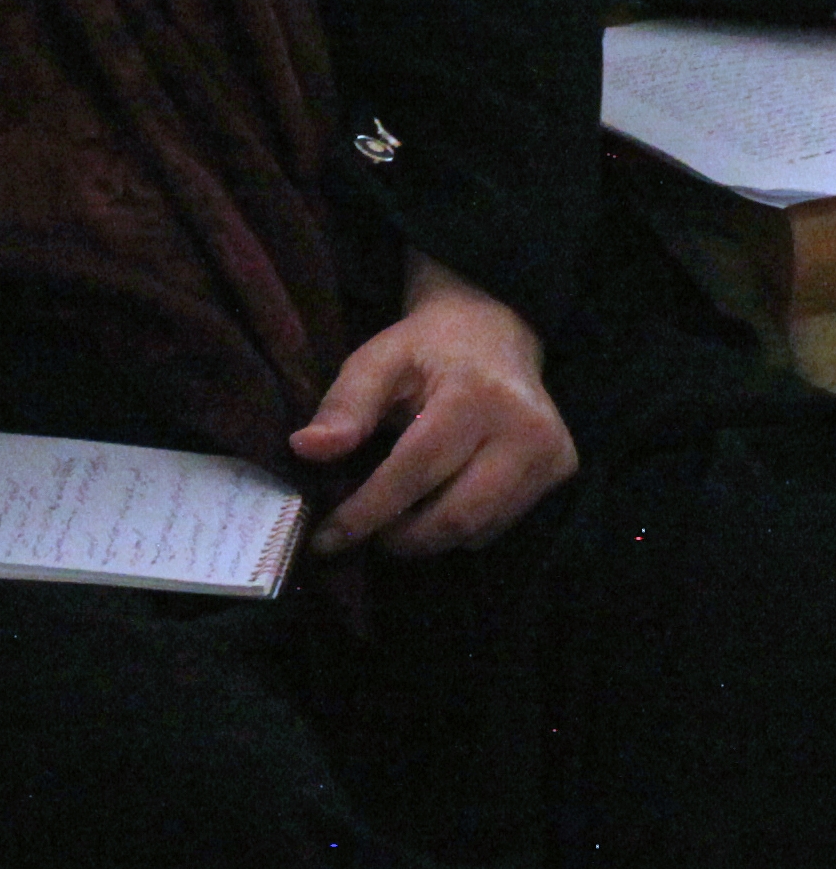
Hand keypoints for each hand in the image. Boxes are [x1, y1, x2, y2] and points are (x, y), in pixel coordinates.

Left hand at [291, 252, 577, 555]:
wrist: (495, 329)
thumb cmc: (426, 347)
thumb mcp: (376, 359)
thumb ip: (344, 405)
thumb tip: (305, 450)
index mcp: (476, 396)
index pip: (415, 472)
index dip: (368, 512)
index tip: (328, 539)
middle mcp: (525, 429)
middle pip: (455, 514)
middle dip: (399, 537)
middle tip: (359, 536)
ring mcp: (552, 453)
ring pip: (479, 528)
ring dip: (427, 537)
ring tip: (390, 521)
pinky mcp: (562, 468)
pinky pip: (500, 522)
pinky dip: (458, 527)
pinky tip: (432, 505)